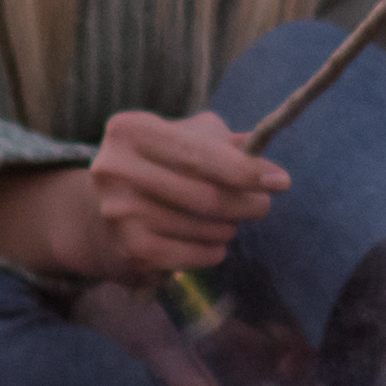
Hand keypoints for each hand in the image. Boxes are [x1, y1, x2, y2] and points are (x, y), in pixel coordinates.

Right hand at [80, 105, 292, 270]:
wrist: (103, 212)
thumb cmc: (160, 166)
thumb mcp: (186, 139)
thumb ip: (227, 145)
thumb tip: (268, 164)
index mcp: (132, 130)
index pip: (201, 155)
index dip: (246, 171)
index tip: (282, 181)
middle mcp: (116, 168)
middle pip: (206, 196)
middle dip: (247, 204)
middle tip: (263, 206)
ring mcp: (118, 211)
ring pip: (202, 227)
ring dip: (228, 228)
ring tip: (228, 222)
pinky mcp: (128, 247)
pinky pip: (191, 255)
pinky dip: (213, 251)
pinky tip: (213, 243)